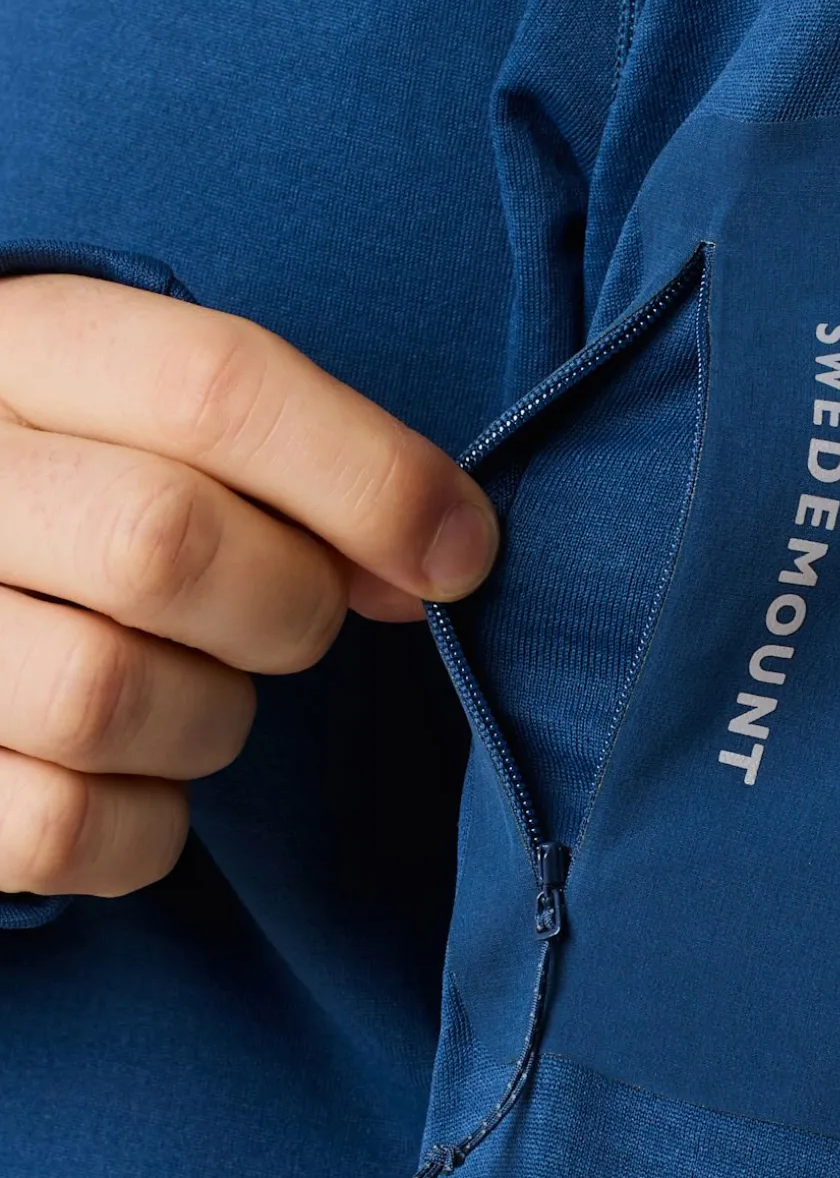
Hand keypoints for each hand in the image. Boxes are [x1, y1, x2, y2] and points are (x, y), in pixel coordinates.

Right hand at [0, 273, 498, 898]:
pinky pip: (61, 828)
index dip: (371, 478)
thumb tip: (445, 552)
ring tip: (195, 692)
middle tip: (296, 619)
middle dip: (288, 603)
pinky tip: (138, 781)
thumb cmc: (94, 495)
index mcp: (22, 350)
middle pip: (161, 542)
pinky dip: (143, 827)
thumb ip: (295, 461)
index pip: (214, 386)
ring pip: (106, 695)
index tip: (459, 552)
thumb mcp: (162, 422)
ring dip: (209, 720)